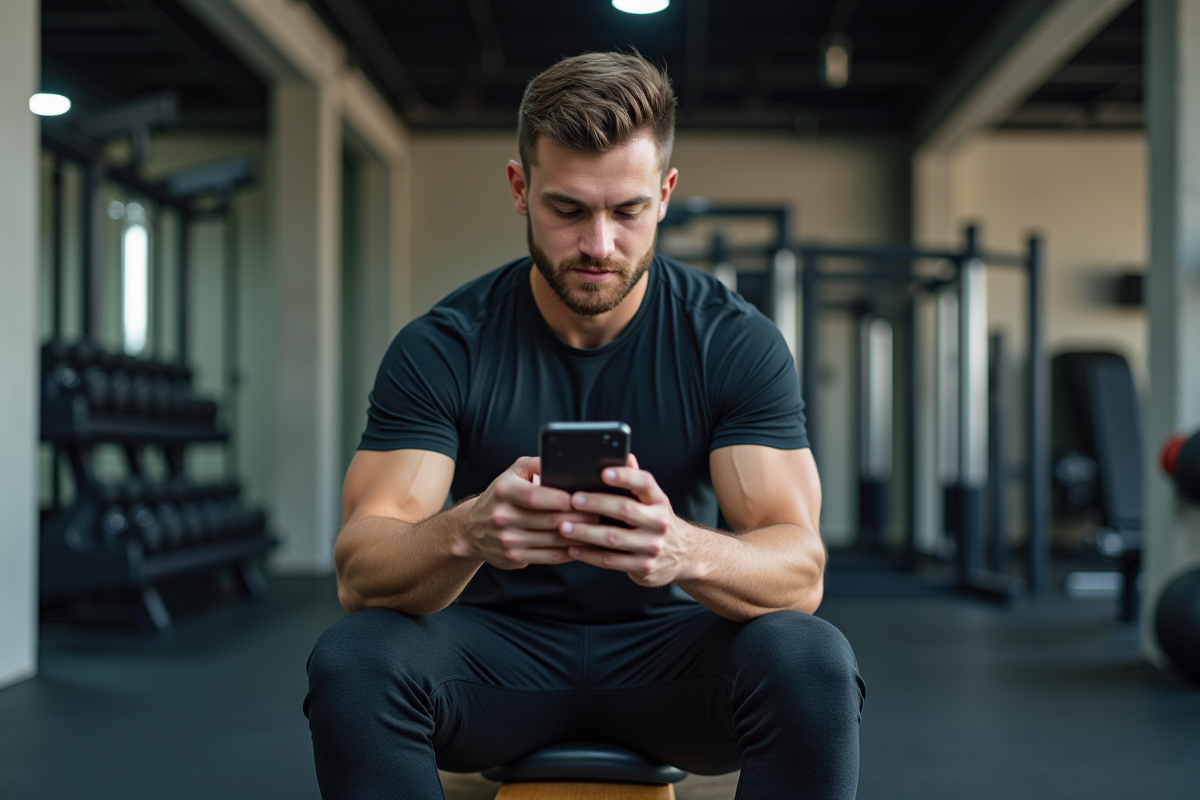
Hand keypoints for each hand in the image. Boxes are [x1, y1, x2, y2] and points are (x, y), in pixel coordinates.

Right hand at [457, 457, 597, 569]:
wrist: (472, 529)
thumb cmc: (501, 496)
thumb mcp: (513, 473)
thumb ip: (537, 464)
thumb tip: (564, 460)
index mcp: (505, 492)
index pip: (535, 496)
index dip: (560, 498)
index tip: (581, 497)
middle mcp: (503, 517)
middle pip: (549, 520)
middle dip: (579, 517)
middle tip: (600, 512)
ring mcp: (508, 540)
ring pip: (553, 540)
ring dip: (579, 536)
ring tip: (598, 528)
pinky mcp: (514, 558)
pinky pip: (549, 557)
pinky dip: (569, 552)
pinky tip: (583, 545)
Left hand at [559, 455, 701, 586]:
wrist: (683, 555)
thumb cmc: (656, 521)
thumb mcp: (653, 500)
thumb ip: (636, 480)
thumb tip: (625, 455)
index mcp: (659, 500)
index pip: (645, 483)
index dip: (625, 476)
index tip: (603, 472)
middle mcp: (659, 522)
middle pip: (625, 509)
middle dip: (596, 504)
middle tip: (573, 500)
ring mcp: (652, 546)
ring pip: (613, 538)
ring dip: (585, 532)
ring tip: (564, 526)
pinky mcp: (643, 567)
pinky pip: (611, 561)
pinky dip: (589, 555)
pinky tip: (572, 548)